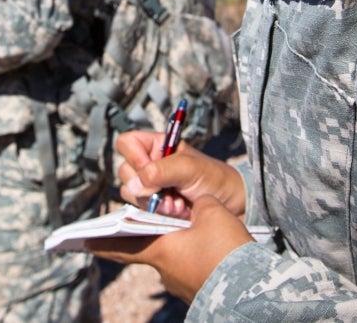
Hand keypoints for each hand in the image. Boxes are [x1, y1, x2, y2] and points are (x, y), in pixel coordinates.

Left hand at [87, 195, 253, 302]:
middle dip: (152, 235)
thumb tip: (199, 205)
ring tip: (200, 231)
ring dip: (181, 245)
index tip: (83, 241)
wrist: (251, 291)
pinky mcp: (201, 289)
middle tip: (152, 222)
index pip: (119, 245)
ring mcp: (183, 284)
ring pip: (175, 258)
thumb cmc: (225, 251)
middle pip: (151, 248)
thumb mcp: (212, 213)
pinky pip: (193, 268)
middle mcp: (165, 270)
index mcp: (159, 250)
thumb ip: (198, 203)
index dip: (101, 241)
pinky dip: (198, 256)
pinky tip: (216, 249)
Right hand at [116, 131, 246, 218]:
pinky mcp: (153, 207)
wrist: (232, 206)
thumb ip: (161, 171)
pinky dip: (157, 213)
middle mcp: (149, 165)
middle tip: (169, 191)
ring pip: (130, 193)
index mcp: (157, 146)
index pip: (127, 143)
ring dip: (153, 201)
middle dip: (146, 185)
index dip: (133, 156)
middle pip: (125, 172)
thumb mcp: (190, 169)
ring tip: (177, 203)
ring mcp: (150, 187)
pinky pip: (139, 210)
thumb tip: (133, 184)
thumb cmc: (215, 179)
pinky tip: (177, 211)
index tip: (148, 169)